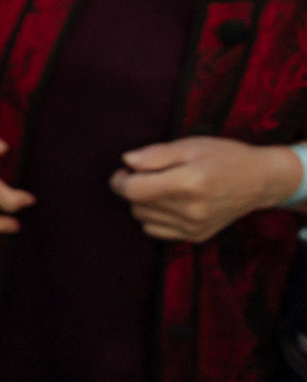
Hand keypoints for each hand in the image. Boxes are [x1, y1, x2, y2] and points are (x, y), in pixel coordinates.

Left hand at [112, 138, 302, 243]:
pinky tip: (171, 203)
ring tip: (165, 188)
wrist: (260, 181)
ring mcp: (194, 226)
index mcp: (189, 183)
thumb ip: (156, 154)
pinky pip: (155, 230)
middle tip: (152, 174)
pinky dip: (155, 217)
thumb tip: (127, 161)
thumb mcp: (191, 145)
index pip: (133, 190)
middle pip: (135, 204)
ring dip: (145, 203)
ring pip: (143, 218)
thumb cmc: (225, 157)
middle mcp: (191, 210)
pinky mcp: (196, 236)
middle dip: (134, 188)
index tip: (127, 170)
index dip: (121, 179)